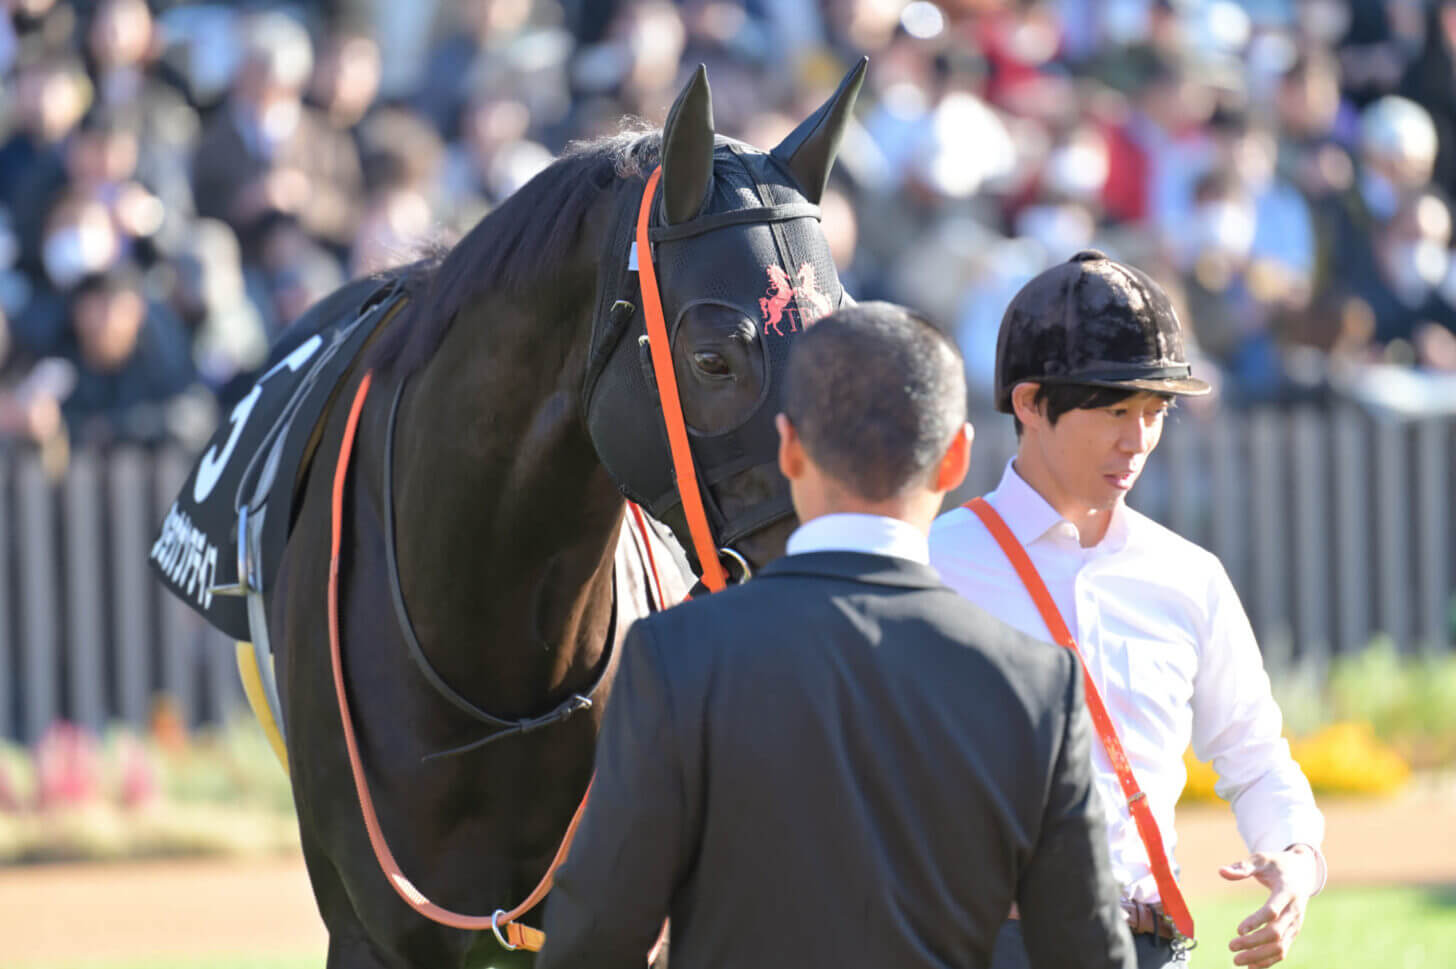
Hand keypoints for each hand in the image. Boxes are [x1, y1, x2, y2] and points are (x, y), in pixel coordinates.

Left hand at [1219, 846, 1320, 966]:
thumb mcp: (1261, 860)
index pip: (1273, 911)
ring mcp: (1296, 923)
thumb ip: (1243, 867)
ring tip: (1237, 960)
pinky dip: (1268, 960)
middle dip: (1253, 942)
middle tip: (1231, 947)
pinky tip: (1251, 966)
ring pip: (1281, 946)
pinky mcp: (1293, 931)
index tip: (1238, 930)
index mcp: (1287, 891)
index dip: (1256, 921)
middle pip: (1276, 932)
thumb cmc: (1277, 865)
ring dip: (1259, 956)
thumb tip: (1221, 871)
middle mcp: (1294, 910)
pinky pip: (1283, 950)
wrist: (1303, 872)